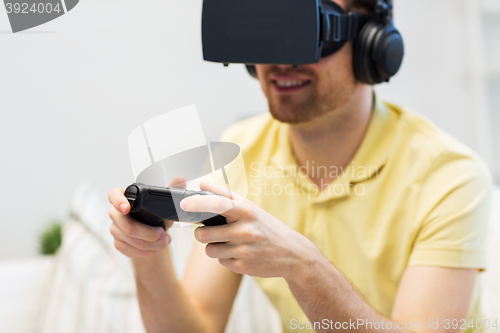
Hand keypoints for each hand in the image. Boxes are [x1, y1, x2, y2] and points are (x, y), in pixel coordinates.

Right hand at [108, 176, 186, 257]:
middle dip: (147, 232)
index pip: (114, 195)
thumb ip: (172, 190)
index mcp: (125, 198)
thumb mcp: (165, 203)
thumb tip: (181, 179)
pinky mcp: (119, 243)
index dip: (118, 201)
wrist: (155, 233)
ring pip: (130, 240)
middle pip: (126, 225)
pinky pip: (129, 250)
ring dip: (151, 244)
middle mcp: (116, 213)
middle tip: (162, 233)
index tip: (126, 208)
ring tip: (165, 241)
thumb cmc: (157, 214)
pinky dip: (146, 252)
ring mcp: (115, 229)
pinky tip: (157, 249)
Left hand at [180, 181, 321, 278]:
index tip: (183, 203)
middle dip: (202, 234)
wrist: (292, 253)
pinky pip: (221, 261)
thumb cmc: (266, 227)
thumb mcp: (250, 207)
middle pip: (204, 234)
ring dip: (214, 247)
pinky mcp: (243, 267)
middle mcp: (245, 230)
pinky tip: (240, 253)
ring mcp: (244, 250)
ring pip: (209, 250)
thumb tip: (202, 184)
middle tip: (209, 230)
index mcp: (246, 211)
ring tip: (228, 242)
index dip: (197, 203)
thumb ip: (225, 194)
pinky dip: (226, 258)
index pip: (217, 204)